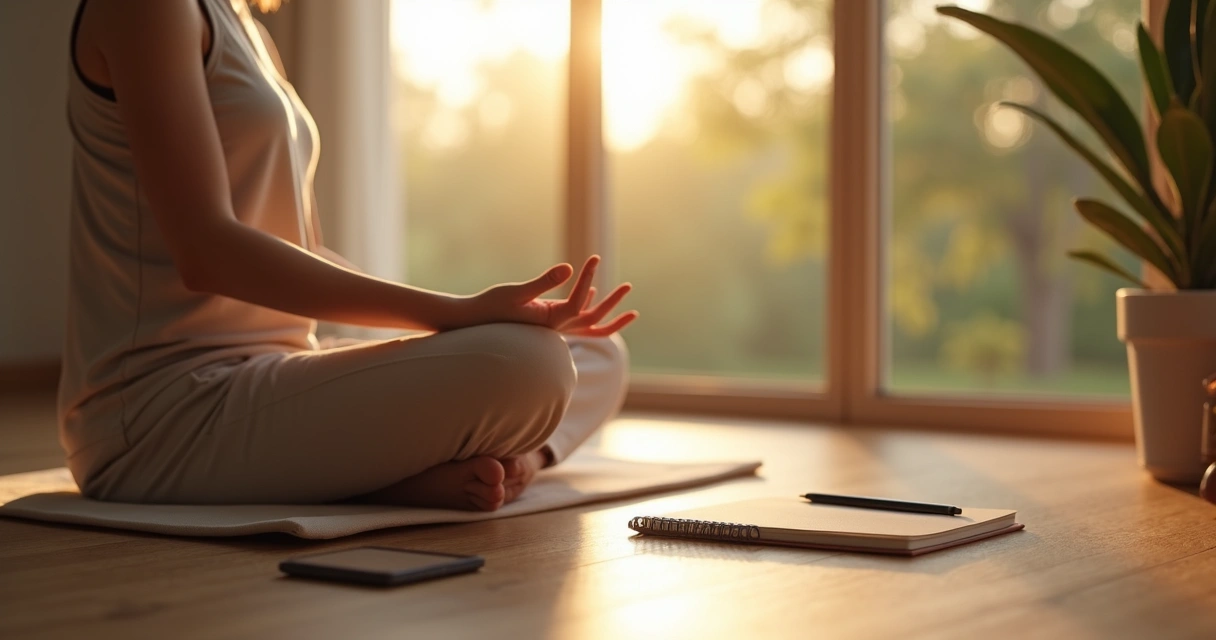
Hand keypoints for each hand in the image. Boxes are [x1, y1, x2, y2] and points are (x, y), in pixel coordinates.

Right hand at [456, 256, 636, 336]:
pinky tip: (590, 294)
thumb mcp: (516, 293)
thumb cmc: (490, 306)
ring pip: (588, 327)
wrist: (471, 323)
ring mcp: (552, 328)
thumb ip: (543, 283)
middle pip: (594, 322)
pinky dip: (585, 308)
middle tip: (629, 286)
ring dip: (607, 315)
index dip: (587, 278)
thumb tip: (569, 268)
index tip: (593, 258)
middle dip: (613, 305)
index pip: (579, 302)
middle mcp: (556, 329)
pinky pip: (574, 320)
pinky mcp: (545, 323)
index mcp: (551, 323)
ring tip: (625, 302)